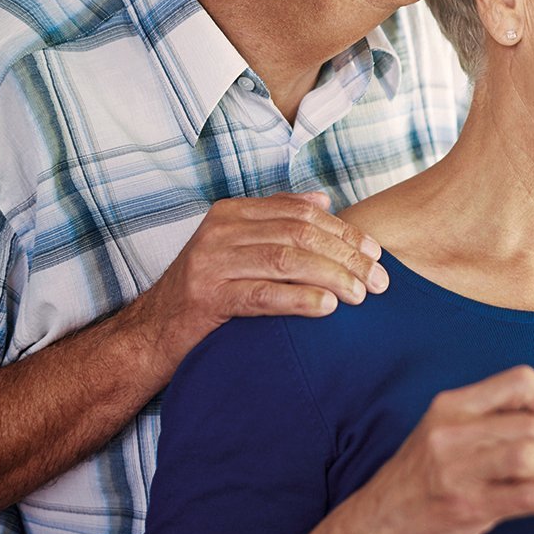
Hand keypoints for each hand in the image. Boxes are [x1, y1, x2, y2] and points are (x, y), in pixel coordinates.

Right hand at [125, 192, 388, 368]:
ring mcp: (211, 261)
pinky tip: (327, 309)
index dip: (345, 232)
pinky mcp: (207, 296)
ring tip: (362, 296)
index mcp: (233, 212)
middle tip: (380, 282)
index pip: (302, 214)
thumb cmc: (207, 292)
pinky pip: (262, 294)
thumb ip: (277, 221)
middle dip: (347, 257)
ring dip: (332, 277)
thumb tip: (323, 199)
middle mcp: (220, 230)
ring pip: (286, 260)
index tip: (376, 254)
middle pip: (299, 235)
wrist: (153, 333)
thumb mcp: (239, 248)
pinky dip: (299, 299)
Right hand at [338, 366, 533, 533]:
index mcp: (451, 405)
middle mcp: (452, 430)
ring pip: (532, 453)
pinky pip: (531, 496)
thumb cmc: (416, 485)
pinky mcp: (467, 507)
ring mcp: (457, 469)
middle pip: (533, 421)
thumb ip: (490, 422)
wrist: (373, 530)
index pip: (521, 381)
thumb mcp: (444, 436)